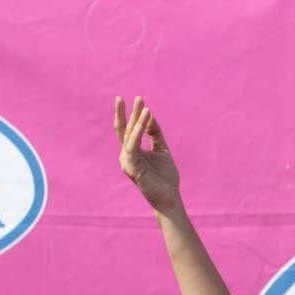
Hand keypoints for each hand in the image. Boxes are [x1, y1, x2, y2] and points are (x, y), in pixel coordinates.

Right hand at [114, 96, 180, 213]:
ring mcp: (126, 161)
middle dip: (130, 112)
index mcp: (133, 151)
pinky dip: (137, 132)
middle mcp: (126, 155)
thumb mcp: (162, 150)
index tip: (139, 99)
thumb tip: (149, 115)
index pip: (129, 130)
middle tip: (136, 97)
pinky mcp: (130, 166)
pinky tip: (143, 121)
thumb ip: (155, 134)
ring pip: (129, 135)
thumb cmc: (165, 177)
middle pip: (125, 129)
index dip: (133, 114)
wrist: (169, 197)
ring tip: (144, 106)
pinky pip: (132, 145)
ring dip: (136, 120)